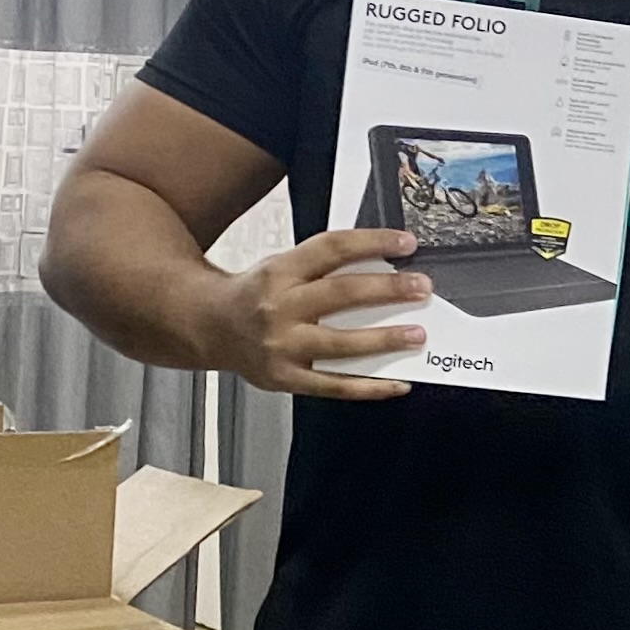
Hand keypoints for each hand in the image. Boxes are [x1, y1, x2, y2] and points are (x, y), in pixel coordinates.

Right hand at [207, 224, 425, 398]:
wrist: (207, 327)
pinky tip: (398, 383)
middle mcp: (279, 307)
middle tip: (421, 288)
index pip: (332, 249)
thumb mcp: (280, 267)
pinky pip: (334, 386)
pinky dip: (370, 387)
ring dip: (384, 339)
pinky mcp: (285, 378)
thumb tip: (385, 269)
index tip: (405, 244)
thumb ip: (323, 268)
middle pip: (341, 294)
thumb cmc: (253, 296)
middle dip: (387, 290)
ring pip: (340, 343)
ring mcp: (282, 346)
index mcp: (280, 271)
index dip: (372, 243)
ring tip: (416, 335)